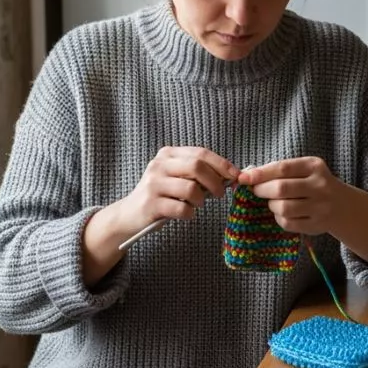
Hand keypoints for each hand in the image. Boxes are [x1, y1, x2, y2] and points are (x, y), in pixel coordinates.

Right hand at [111, 147, 239, 236]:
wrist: (130, 214)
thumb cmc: (161, 195)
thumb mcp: (176, 177)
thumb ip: (197, 173)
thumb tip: (230, 176)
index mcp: (167, 154)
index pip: (201, 153)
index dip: (222, 164)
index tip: (236, 176)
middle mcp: (159, 165)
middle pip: (197, 167)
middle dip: (215, 181)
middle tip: (220, 194)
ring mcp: (153, 184)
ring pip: (191, 188)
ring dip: (201, 200)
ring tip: (197, 204)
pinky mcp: (151, 204)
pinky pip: (182, 208)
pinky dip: (190, 213)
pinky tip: (186, 214)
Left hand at [237, 157, 347, 235]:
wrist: (342, 205)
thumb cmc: (313, 183)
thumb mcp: (303, 170)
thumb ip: (278, 170)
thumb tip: (247, 176)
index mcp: (314, 167)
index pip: (283, 168)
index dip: (260, 174)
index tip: (244, 178)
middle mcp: (320, 186)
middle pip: (281, 189)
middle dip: (262, 190)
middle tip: (256, 191)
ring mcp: (320, 207)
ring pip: (283, 208)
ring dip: (272, 205)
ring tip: (274, 202)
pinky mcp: (316, 225)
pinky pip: (288, 223)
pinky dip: (279, 218)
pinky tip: (283, 213)